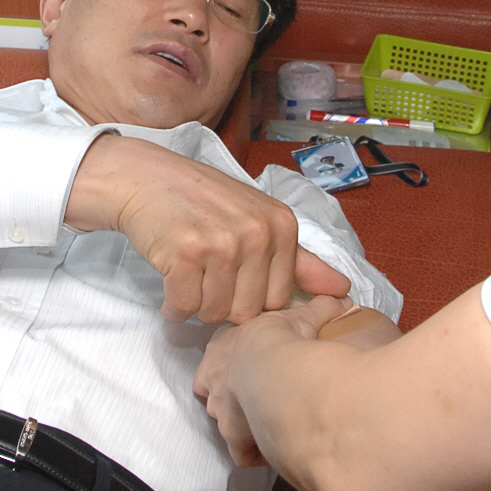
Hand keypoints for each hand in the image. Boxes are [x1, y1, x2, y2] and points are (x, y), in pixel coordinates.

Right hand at [65, 137, 349, 322]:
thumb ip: (300, 260)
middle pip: (246, 312)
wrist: (146, 178)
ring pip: (213, 313)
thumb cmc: (203, 202)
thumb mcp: (259, 219)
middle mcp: (257, 232)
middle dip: (222, 304)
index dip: (251, 298)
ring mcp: (222, 242)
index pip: (277, 301)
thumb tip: (344, 290)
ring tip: (189, 273)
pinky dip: (173, 304)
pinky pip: (183, 307)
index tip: (234, 275)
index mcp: (282, 225)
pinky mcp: (185, 253)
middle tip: (206, 274)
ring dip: (196, 304)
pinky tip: (171, 278)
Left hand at [194, 294, 352, 463]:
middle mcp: (213, 380)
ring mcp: (221, 413)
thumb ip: (319, 308)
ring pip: (225, 420)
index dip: (238, 359)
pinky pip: (241, 452)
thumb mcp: (303, 316)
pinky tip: (276, 446)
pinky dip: (256, 452)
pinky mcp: (234, 441)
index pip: (220, 353)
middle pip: (214, 388)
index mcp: (222, 346)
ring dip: (244, 421)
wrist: (278, 376)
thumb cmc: (282, 341)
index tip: (257, 362)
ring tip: (271, 420)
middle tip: (262, 393)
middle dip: (233, 393)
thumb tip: (341, 300)